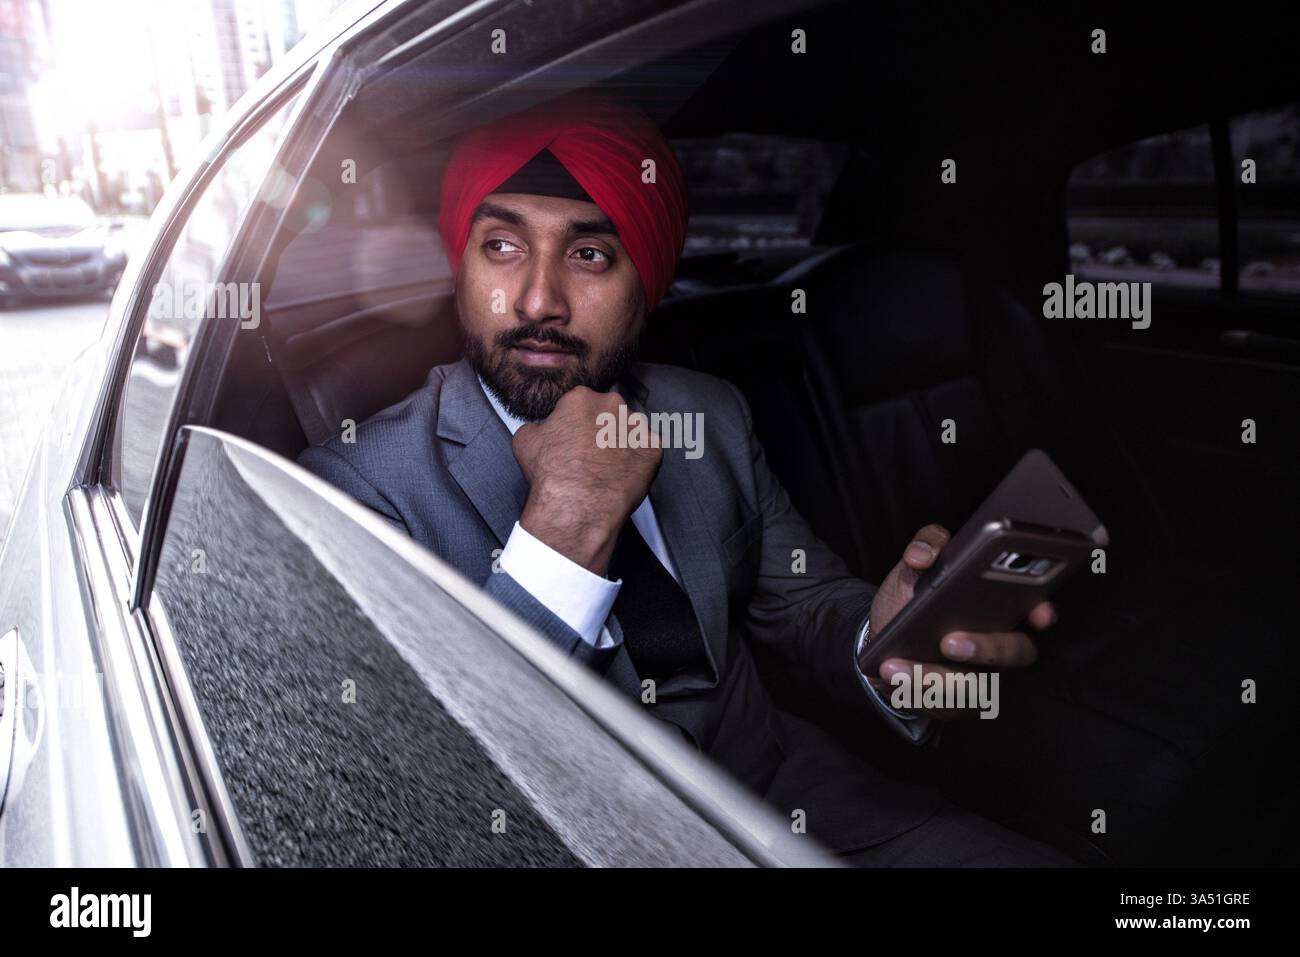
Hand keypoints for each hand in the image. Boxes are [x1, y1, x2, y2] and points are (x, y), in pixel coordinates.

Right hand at [513, 387, 662, 574]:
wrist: (577, 504)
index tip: (574, 439)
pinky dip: (639, 462)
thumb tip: (541, 430)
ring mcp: (636, 427)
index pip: (581, 404)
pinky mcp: (653, 449)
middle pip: (609, 414)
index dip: (576, 423)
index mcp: (582, 398)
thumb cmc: (552, 474)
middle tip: (591, 453)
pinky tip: (622, 475)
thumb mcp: (525, 441)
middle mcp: (612, 406)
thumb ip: (537, 427)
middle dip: (602, 430)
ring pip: (630, 431)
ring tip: (607, 467)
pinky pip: (648, 451)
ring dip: (622, 444)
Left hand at [867, 523, 1056, 719]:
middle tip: (949, 641)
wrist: (882, 638)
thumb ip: (924, 545)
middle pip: (1013, 654)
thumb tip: (923, 554)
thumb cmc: (910, 600)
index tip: (1039, 612)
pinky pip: (941, 705)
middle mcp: (997, 647)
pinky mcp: (955, 702)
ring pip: (972, 687)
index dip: (1043, 613)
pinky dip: (913, 691)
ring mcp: (979, 678)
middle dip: (985, 650)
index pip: (1036, 611)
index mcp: (998, 609)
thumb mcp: (913, 567)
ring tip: (895, 665)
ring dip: (932, 677)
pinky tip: (890, 676)